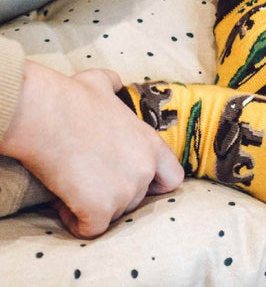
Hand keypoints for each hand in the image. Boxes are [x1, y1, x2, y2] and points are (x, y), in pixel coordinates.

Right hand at [0, 61, 183, 237]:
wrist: (47, 114)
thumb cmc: (72, 97)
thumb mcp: (103, 83)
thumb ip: (117, 87)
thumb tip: (116, 83)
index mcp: (150, 144)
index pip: (173, 177)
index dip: (155, 183)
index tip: (131, 179)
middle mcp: (145, 169)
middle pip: (136, 199)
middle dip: (113, 193)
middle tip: (88, 176)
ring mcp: (125, 191)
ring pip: (113, 214)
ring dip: (92, 205)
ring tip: (72, 181)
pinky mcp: (100, 209)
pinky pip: (91, 229)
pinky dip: (75, 220)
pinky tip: (63, 199)